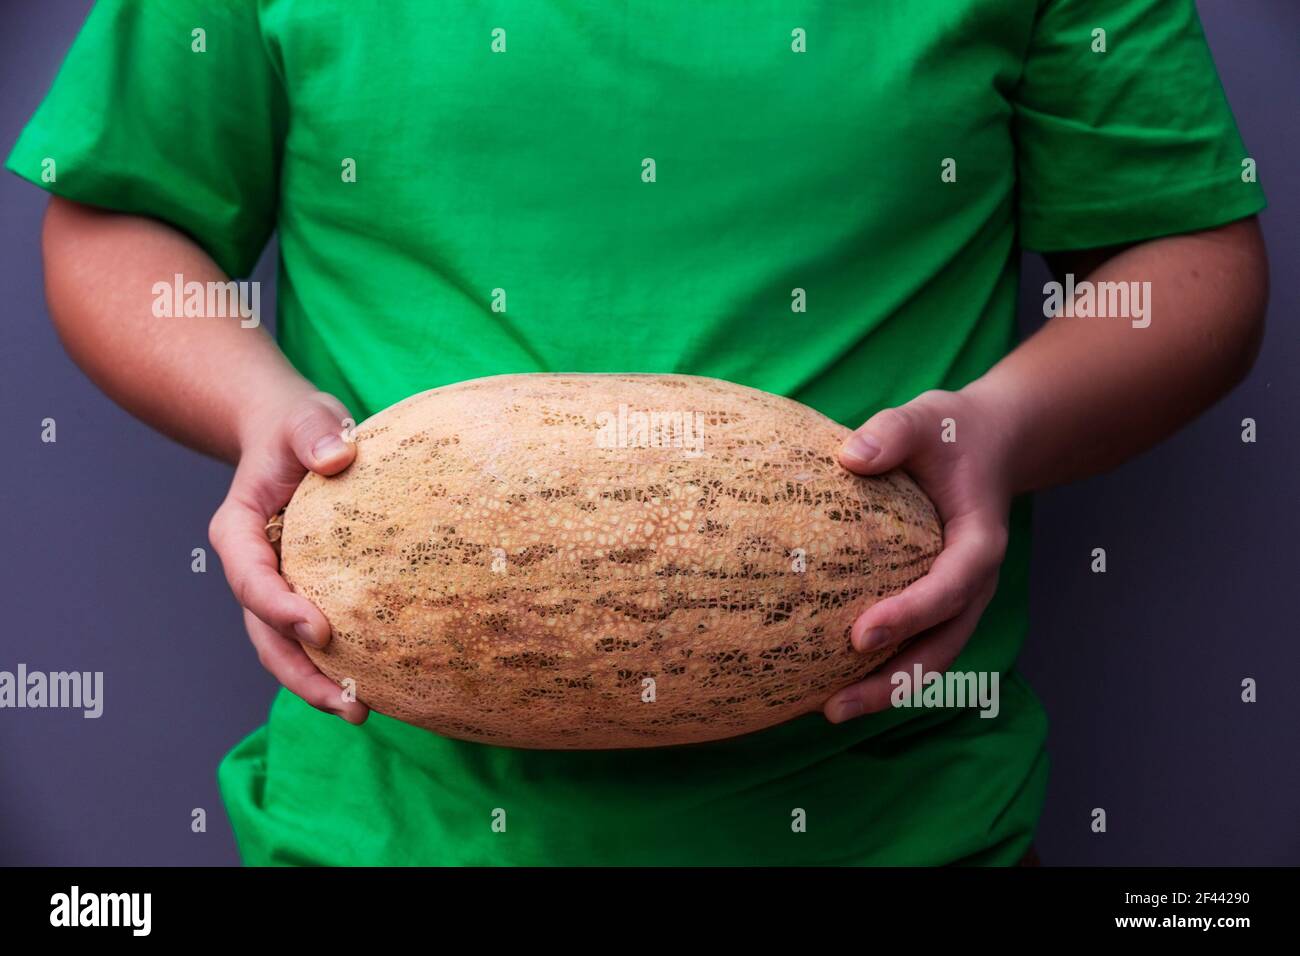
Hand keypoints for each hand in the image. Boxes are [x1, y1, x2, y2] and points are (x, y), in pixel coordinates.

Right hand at [208, 389, 369, 722]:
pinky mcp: (308, 593)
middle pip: (265, 633)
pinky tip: (378, 683)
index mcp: (239, 532)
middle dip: (300, 674)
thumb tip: (338, 456)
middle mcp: (254, 568)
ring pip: (286, 647)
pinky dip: (340, 663)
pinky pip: (316, 636)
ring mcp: (279, 586)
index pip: (251, 579)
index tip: (320, 629)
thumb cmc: (298, 428)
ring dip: (318, 683)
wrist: (295, 437)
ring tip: (362, 710)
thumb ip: (316, 433)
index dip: (279, 608)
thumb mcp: (306, 419)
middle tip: (347, 703)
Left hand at [824, 387, 1014, 722]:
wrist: (988, 444)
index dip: (910, 614)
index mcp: (979, 542)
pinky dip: (879, 669)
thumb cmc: (952, 432)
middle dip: (893, 682)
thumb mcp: (927, 419)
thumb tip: (849, 456)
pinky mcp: (935, 603)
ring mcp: (956, 600)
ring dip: (884, 689)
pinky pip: (912, 645)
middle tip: (836, 706)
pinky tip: (828, 682)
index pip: (951, 587)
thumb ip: (893, 433)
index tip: (862, 634)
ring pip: (929, 658)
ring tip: (828, 712)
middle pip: (942, 646)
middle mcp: (973, 583)